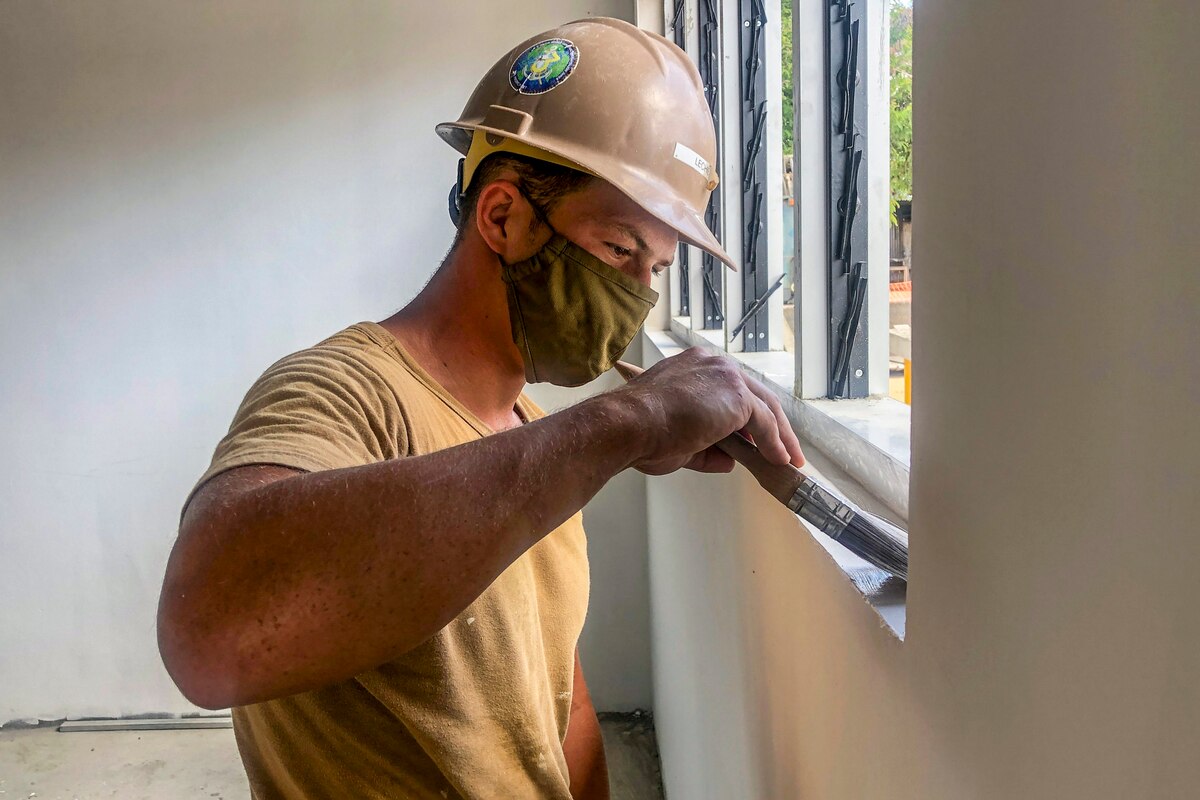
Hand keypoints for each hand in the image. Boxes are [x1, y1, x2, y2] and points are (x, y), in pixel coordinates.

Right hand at [615, 348, 805, 475]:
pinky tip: (778, 460)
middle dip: (773, 426)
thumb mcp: (680, 441)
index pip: (732, 390)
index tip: (759, 438)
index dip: (749, 417)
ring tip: (788, 460)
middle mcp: (714, 364)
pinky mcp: (737, 395)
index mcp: (696, 367)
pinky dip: (774, 442)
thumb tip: (729, 461)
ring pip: (765, 408)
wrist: (629, 425)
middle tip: (784, 450)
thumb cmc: (642, 433)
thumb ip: (708, 448)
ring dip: (779, 436)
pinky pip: (764, 422)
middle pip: (756, 395)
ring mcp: (726, 377)